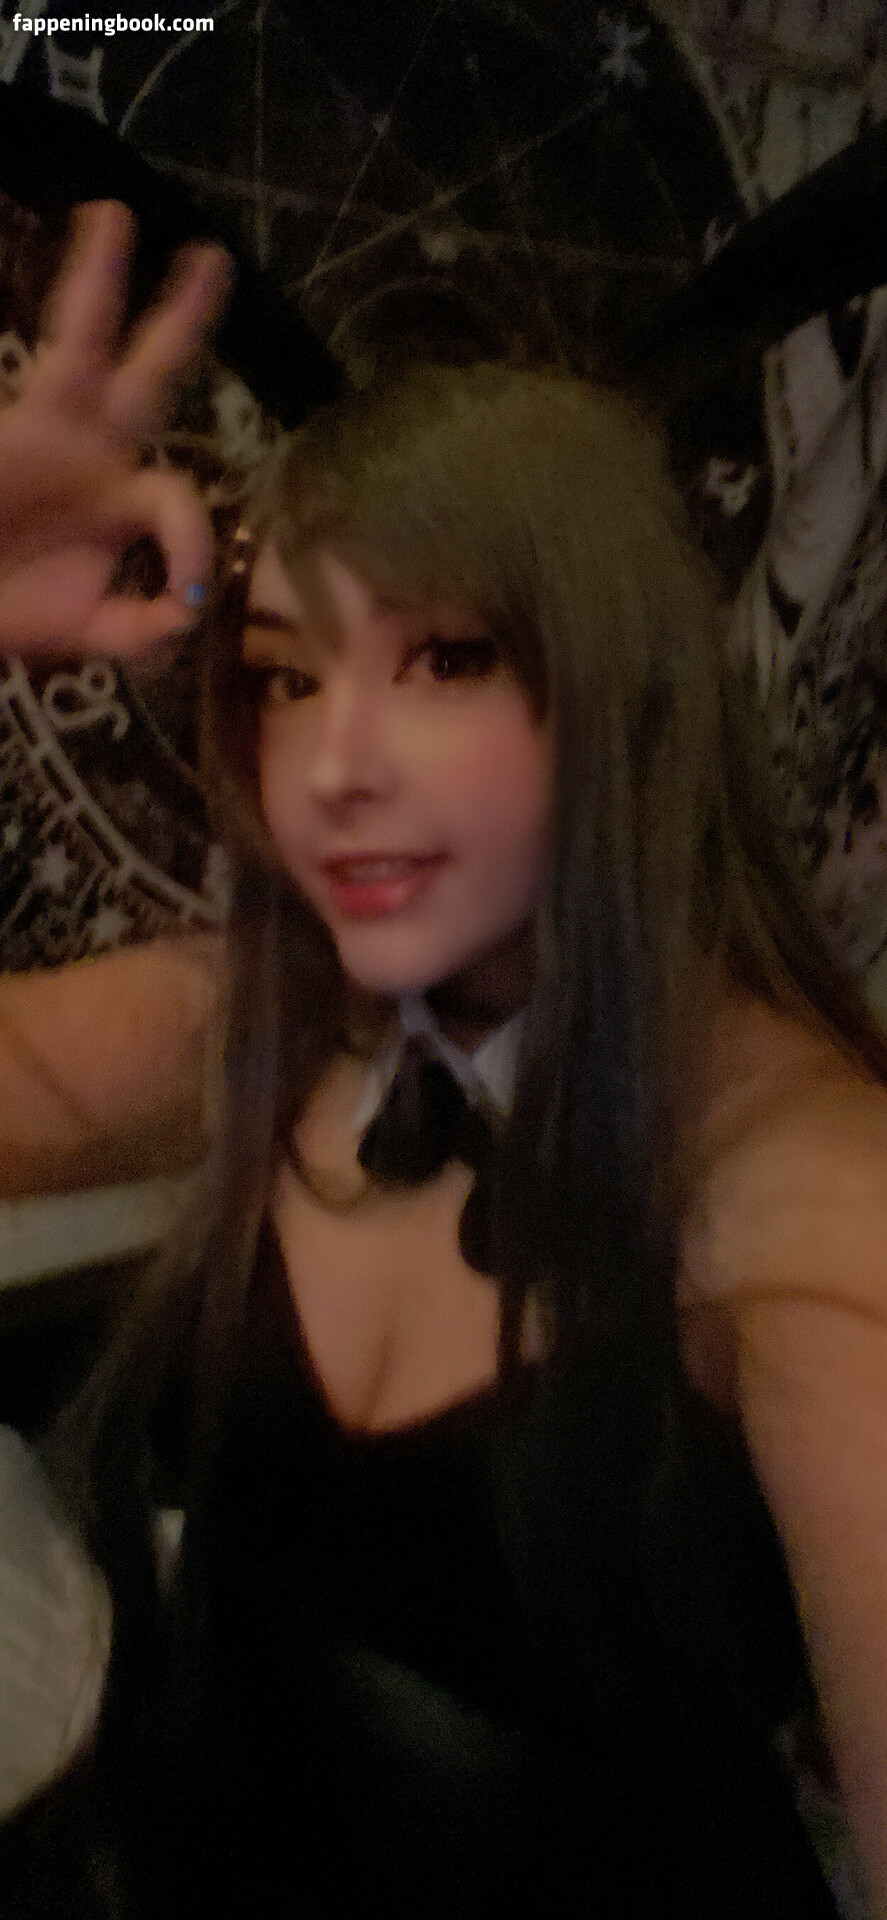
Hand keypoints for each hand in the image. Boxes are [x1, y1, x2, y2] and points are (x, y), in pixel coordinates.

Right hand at [0, 201, 231, 655]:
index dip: (192, 543)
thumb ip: (139, 630)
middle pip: (149, 376)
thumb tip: (184, 611)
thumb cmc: (9, 608)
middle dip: (182, 320)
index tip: (180, 597)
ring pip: (79, 343)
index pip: (179, 499)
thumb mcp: (86, 631)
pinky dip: (55, 316)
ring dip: (98, 280)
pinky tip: (42, 248)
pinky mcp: (9, 428)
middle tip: (213, 259)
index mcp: (120, 500)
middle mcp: (92, 450)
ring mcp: (44, 427)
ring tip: (113, 220)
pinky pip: (38, 359)